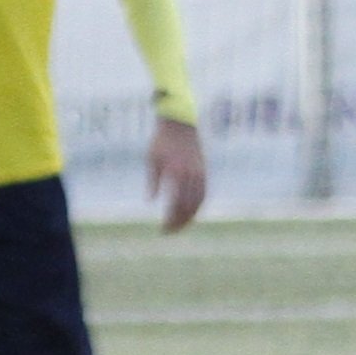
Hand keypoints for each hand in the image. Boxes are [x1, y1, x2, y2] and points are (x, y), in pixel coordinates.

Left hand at [148, 116, 205, 232]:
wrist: (180, 123)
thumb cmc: (161, 140)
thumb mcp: (152, 159)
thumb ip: (153, 181)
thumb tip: (151, 201)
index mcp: (178, 173)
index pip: (176, 205)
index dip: (170, 220)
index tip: (162, 229)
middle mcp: (191, 175)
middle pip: (189, 207)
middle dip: (179, 222)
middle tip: (169, 231)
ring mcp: (200, 173)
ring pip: (199, 202)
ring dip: (190, 217)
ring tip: (180, 225)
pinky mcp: (204, 170)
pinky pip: (203, 193)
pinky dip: (198, 205)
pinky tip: (190, 212)